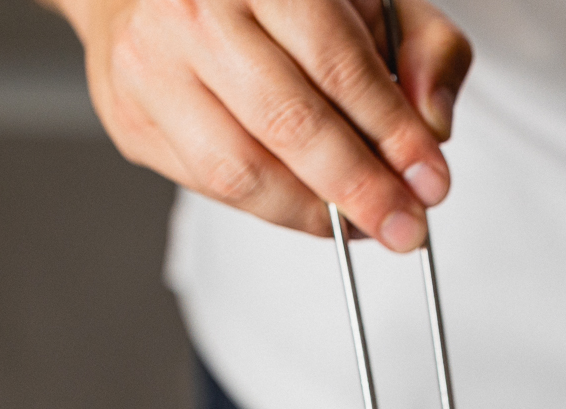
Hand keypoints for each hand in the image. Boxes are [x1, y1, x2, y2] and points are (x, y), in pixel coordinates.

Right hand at [42, 0, 471, 245]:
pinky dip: (276, 210)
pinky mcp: (131, 118)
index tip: (432, 184)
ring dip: (317, 213)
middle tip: (406, 228)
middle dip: (359, 187)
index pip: (337, 64)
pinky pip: (212, 186)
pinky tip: (315, 209)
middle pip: (288, 121)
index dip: (392, 133)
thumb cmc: (281, 1)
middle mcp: (193, 9)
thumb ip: (424, 49)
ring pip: (243, 169)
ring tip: (365, 226)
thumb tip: (434, 124)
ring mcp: (150, 65)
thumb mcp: (369, 2)